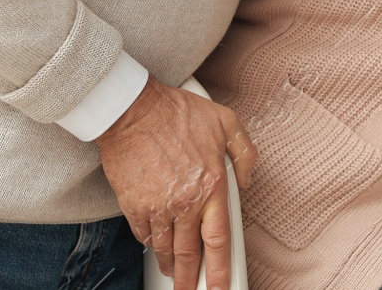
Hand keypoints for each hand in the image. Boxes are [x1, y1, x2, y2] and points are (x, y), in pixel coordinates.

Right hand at [96, 76, 257, 289]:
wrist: (132, 110)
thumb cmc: (178, 113)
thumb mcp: (227, 122)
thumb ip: (245, 153)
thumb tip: (248, 181)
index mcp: (212, 185)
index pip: (218, 240)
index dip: (219, 270)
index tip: (219, 287)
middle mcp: (185, 202)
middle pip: (188, 254)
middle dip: (189, 279)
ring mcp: (157, 206)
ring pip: (165, 248)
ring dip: (170, 264)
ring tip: (173, 272)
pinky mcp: (133, 205)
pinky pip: (144, 235)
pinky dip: (151, 243)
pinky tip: (156, 244)